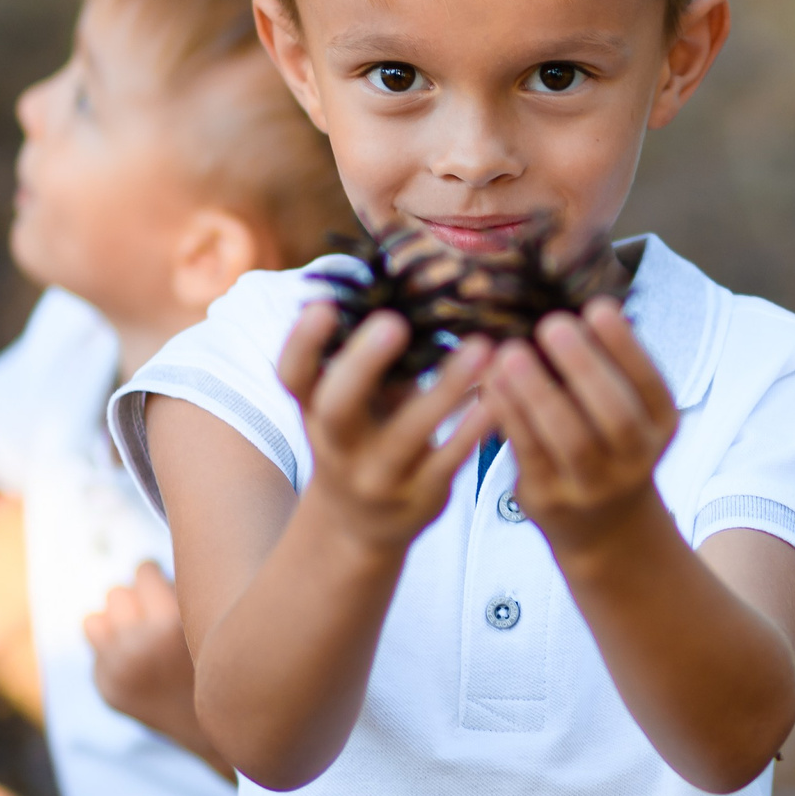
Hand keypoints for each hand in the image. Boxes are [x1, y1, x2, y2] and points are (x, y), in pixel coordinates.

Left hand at [84, 562, 224, 770]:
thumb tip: (147, 558)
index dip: (155, 574)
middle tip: (155, 612)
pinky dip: (113, 650)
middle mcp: (139, 648)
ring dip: (116, 622)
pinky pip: (95, 649)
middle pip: (116, 593)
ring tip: (140, 633)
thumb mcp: (212, 621)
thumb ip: (183, 590)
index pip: (143, 571)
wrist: (220, 729)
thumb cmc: (223, 661)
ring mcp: (118, 672)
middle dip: (135, 599)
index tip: (164, 581)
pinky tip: (139, 662)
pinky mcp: (107, 690)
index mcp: (171, 625)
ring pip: (95, 619)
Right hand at [278, 305, 494, 559]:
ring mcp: (378, 476)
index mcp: (313, 410)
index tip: (321, 303)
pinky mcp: (421, 497)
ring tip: (483, 346)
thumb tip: (403, 270)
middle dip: (363, 363)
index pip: (292, 376)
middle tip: (396, 321)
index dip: (302, 343)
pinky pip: (450, 459)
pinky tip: (502, 395)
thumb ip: (367, 352)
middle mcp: (337, 445)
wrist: (360, 525)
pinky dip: (476, 426)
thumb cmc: (362, 435)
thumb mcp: (350, 399)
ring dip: (446, 387)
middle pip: (339, 405)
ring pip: (408, 434)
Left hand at [483, 299, 677, 554]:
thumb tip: (577, 299)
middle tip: (553, 324)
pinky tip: (491, 385)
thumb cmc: (608, 444)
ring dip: (538, 394)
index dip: (626, 347)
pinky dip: (510, 418)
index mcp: (660, 425)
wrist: (603, 525)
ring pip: (569, 440)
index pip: (650, 384)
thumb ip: (609, 365)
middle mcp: (635, 459)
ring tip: (511, 353)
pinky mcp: (551, 500)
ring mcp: (594, 486)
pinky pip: (529, 455)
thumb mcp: (628, 407)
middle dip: (585, 367)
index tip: (597, 307)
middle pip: (615, 415)